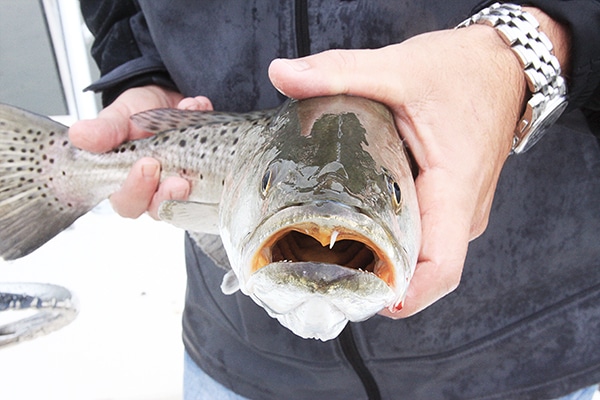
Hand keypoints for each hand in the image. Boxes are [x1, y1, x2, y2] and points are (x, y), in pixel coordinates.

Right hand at [69, 85, 212, 217]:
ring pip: (192, 197)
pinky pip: (218, 165)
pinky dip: (211, 136)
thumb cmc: (137, 114)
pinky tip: (198, 108)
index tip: (146, 165)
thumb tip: (80, 136)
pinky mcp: (210, 170)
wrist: (165, 94)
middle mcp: (158, 187)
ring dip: (197, 177)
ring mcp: (185, 179)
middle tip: (178, 179)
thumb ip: (104, 130)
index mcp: (129, 182)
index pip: (129, 203)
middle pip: (163, 209)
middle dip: (171, 196)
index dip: (137, 191)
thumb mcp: (118, 116)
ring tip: (200, 152)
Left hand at [270, 25, 526, 316]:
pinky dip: (395, 239)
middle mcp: (462, 212)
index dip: (403, 294)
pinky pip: (425, 236)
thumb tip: (282, 75)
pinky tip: (359, 226)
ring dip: (384, 258)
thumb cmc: (465, 71)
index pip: (440, 269)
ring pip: (423, 254)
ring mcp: (459, 211)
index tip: (360, 296)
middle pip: (422, 269)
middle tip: (322, 269)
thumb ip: (340, 72)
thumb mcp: (400, 70)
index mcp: (454, 190)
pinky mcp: (452, 203)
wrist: (503, 65)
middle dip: (376, 277)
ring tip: (332, 251)